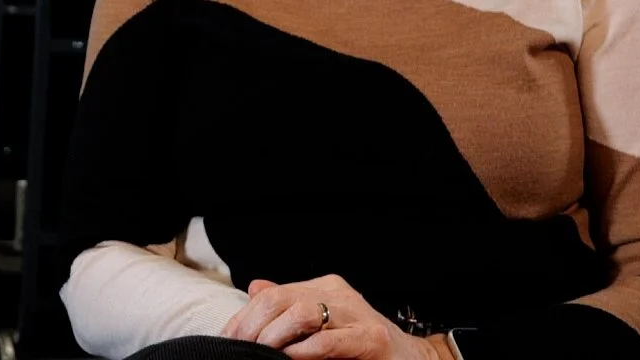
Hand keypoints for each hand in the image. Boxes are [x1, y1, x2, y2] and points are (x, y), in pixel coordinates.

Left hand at [219, 275, 434, 359]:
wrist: (412, 359)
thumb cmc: (363, 346)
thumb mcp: (324, 323)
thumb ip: (290, 306)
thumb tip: (254, 288)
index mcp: (324, 288)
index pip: (272, 295)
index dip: (244, 318)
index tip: (228, 340)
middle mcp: (339, 294)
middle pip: (280, 300)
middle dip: (253, 327)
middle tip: (240, 349)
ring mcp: (357, 314)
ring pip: (302, 313)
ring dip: (275, 337)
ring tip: (263, 353)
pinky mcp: (372, 338)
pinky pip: (331, 340)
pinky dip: (306, 350)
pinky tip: (290, 358)